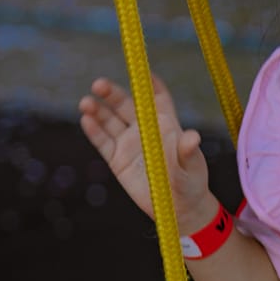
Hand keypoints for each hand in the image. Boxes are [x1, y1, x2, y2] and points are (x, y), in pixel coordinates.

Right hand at [79, 73, 213, 231]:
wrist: (179, 209)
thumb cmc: (191, 183)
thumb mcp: (191, 167)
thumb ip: (188, 151)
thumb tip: (193, 137)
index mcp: (166, 124)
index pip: (157, 97)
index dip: (149, 84)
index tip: (140, 72)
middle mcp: (145, 129)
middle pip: (127, 104)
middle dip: (113, 93)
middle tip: (99, 84)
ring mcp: (129, 143)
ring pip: (110, 121)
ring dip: (98, 110)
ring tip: (86, 103)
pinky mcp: (118, 160)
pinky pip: (103, 143)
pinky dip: (94, 131)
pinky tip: (86, 120)